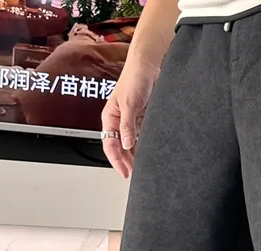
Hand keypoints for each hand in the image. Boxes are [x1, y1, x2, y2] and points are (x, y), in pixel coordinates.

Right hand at [101, 59, 159, 178]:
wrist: (150, 65)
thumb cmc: (135, 77)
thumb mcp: (130, 104)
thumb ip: (128, 125)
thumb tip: (126, 145)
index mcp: (110, 117)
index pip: (110, 145)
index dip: (117, 161)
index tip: (125, 173)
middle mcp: (120, 121)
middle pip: (120, 148)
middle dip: (127, 162)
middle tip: (135, 175)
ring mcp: (132, 121)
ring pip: (131, 144)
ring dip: (136, 156)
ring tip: (143, 168)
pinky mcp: (143, 119)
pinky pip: (142, 137)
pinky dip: (145, 146)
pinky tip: (150, 154)